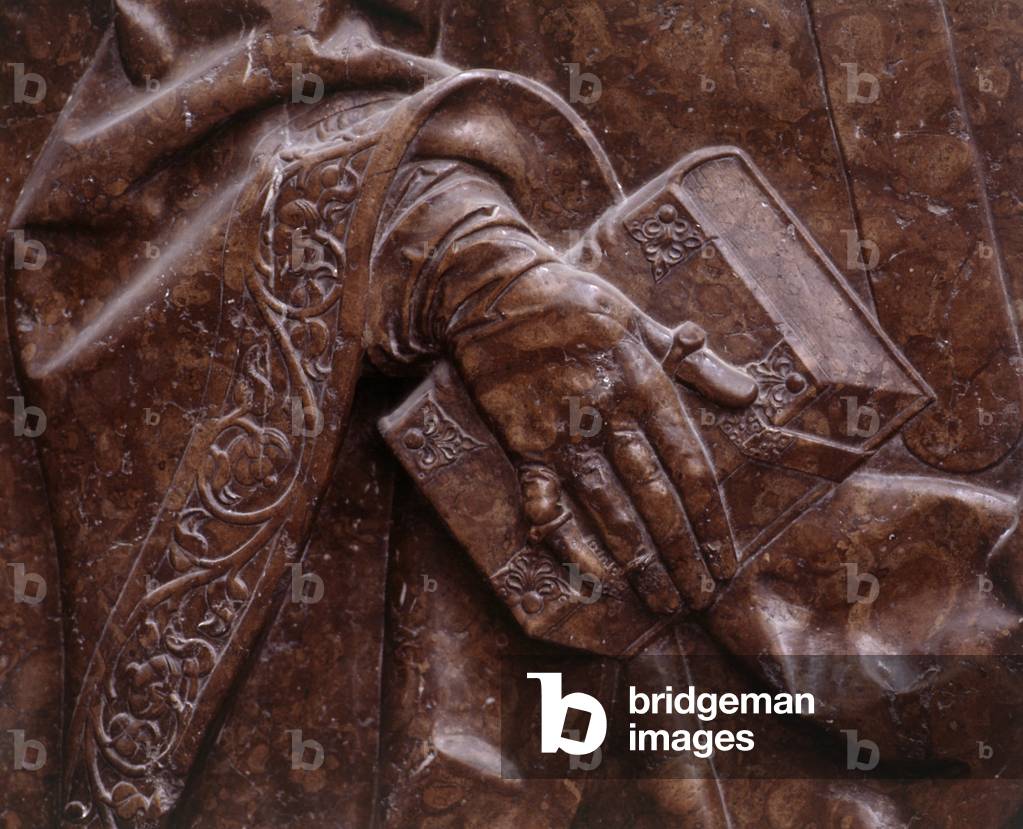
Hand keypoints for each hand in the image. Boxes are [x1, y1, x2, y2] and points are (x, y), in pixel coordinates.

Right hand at [448, 262, 756, 613]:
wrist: (493, 291)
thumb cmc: (575, 302)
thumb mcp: (642, 321)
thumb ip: (694, 363)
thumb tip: (748, 394)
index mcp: (646, 386)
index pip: (690, 466)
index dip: (712, 520)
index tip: (726, 559)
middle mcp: (610, 416)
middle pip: (656, 498)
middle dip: (681, 553)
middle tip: (698, 597)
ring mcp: (565, 433)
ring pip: (609, 508)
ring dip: (637, 560)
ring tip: (660, 598)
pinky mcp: (525, 442)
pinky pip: (548, 501)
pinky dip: (568, 538)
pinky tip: (593, 572)